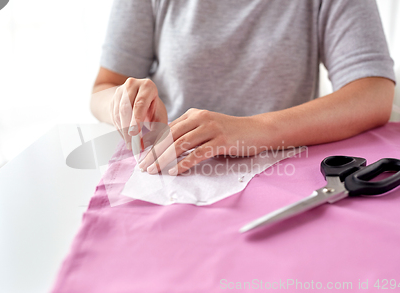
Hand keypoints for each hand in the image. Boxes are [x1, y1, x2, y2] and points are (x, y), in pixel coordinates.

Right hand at [110, 78, 167, 148]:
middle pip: (126, 108)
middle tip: (133, 144)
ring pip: (118, 113)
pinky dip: (120, 130)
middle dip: (128, 128)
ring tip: (130, 145)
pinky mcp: (113, 100)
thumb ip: (157, 131)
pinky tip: (126, 138)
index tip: (135, 133)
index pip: (140, 103)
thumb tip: (146, 144)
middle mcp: (132, 85)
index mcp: (147, 86)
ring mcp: (120, 91)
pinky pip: (114, 117)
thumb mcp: (159, 118)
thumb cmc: (152, 109)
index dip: (136, 119)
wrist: (139, 100)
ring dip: (124, 131)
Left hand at [138, 108, 265, 174]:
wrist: (257, 130)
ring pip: (181, 145)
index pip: (168, 130)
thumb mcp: (206, 127)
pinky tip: (174, 171)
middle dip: (154, 153)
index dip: (153, 144)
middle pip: (171, 137)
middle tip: (143, 166)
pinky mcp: (221, 140)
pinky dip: (184, 163)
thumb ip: (189, 132)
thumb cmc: (230, 132)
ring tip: (154, 170)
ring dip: (165, 159)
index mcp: (194, 114)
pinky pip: (198, 153)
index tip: (142, 157)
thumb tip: (167, 146)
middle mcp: (200, 118)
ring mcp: (211, 129)